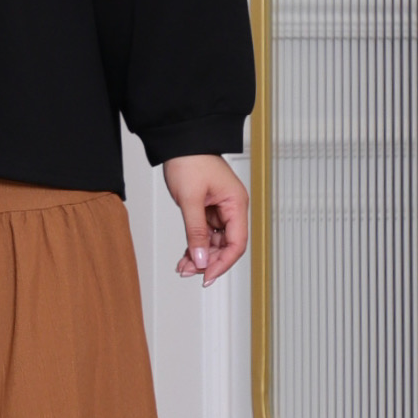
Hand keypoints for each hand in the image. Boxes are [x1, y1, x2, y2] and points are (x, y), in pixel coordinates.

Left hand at [163, 153, 247, 289]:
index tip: (208, 275)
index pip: (237, 243)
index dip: (224, 262)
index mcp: (236, 204)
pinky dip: (195, 246)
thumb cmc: (190, 161)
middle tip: (190, 272)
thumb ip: (195, 231)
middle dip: (208, 261)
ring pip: (214, 242)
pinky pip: (204, 233)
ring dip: (200, 256)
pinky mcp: (207, 209)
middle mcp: (231, 208)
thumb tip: (201, 258)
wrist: (180, 141)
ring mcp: (219, 209)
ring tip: (183, 267)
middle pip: (226, 245)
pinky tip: (184, 258)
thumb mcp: (190, 199)